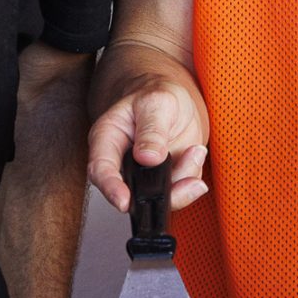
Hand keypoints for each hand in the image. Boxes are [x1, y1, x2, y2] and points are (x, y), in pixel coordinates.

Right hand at [85, 76, 209, 213]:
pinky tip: (196, 153)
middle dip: (160, 194)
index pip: (101, 169)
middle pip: (132, 192)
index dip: (110, 188)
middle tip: (185, 181)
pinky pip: (179, 191)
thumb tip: (147, 158)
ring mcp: (145, 175)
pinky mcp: (167, 179)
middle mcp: (123, 163)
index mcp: (108, 139)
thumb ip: (152, 129)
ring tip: (195, 151)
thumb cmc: (156, 95)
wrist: (175, 99)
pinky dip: (192, 178)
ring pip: (160, 196)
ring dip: (183, 182)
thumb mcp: (156, 102)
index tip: (124, 201)